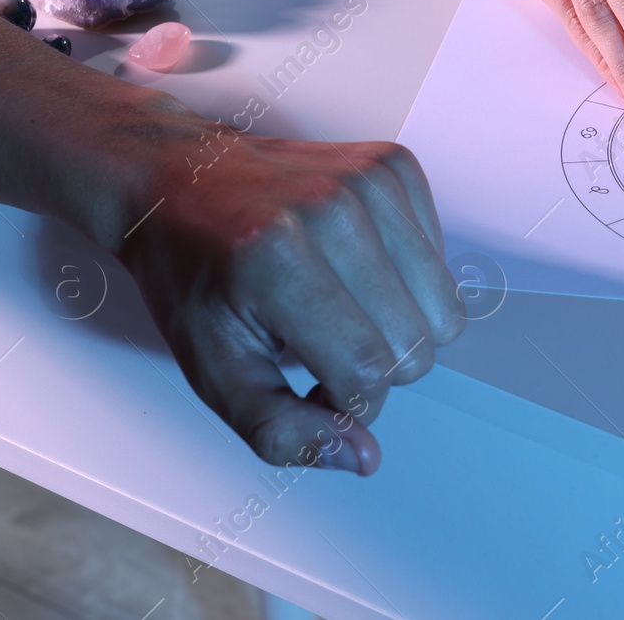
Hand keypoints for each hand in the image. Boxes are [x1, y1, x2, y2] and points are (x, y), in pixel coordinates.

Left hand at [115, 104, 464, 473]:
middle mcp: (330, 210)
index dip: (349, 402)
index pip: (368, 369)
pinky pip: (443, 261)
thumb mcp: (213, 370)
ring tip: (345, 313)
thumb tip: (364, 457)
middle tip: (325, 349)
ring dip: (400, 329)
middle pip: (415, 343)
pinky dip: (410, 283)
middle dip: (377, 369)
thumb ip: (283, 431)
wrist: (179, 180)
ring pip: (443, 309)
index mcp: (276, 261)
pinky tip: (358, 273)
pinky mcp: (393, 166)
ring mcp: (368, 181)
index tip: (315, 389)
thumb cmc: (192, 274)